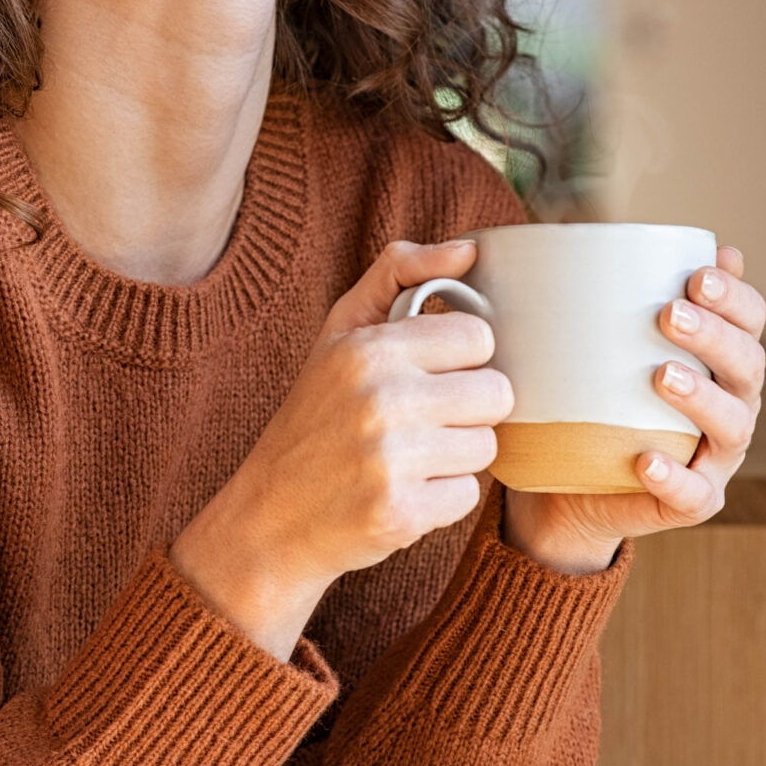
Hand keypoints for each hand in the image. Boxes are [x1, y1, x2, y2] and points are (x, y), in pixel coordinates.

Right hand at [171, 239, 513, 657]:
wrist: (269, 517)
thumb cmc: (314, 416)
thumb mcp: (340, 333)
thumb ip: (399, 274)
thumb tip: (469, 249)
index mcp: (370, 349)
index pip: (478, 337)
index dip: (461, 359)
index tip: (431, 374)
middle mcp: (381, 399)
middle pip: (495, 394)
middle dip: (467, 410)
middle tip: (424, 421)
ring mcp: (391, 460)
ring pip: (486, 447)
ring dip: (456, 456)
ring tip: (409, 458)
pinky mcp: (401, 514)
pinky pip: (468, 496)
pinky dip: (442, 499)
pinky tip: (403, 492)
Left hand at [501, 246, 765, 575]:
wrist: (570, 485)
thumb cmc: (594, 398)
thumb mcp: (601, 344)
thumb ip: (618, 296)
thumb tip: (616, 235)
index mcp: (721, 360)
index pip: (749, 321)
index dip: (735, 298)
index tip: (696, 275)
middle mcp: (732, 404)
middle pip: (748, 366)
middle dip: (715, 336)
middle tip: (669, 314)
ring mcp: (716, 457)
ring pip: (732, 427)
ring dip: (702, 399)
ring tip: (662, 376)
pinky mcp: (692, 501)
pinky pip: (694, 494)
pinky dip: (674, 476)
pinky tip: (648, 459)